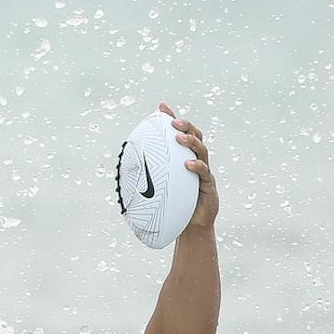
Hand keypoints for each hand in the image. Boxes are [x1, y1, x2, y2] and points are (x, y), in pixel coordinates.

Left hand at [160, 102, 217, 231]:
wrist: (189, 226)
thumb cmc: (173, 204)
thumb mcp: (158, 186)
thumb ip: (148, 174)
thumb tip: (123, 165)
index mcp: (184, 158)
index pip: (180, 134)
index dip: (173, 118)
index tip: (162, 107)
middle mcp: (196, 161)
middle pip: (195, 136)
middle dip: (185, 125)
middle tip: (172, 122)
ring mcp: (204, 173)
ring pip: (201, 150)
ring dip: (190, 141)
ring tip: (178, 138)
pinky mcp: (209, 186)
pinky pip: (205, 173)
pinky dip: (196, 167)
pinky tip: (187, 165)